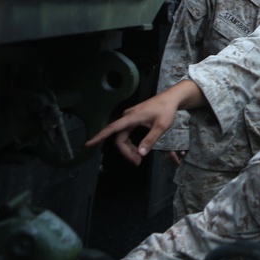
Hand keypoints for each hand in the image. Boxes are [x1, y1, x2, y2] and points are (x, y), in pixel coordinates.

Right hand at [85, 80, 203, 165]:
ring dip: (129, 148)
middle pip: (119, 137)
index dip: (99, 137)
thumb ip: (150, 139)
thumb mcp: (161, 126)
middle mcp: (128, 117)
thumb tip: (140, 153)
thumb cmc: (166, 109)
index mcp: (131, 117)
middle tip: (137, 161)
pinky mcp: (134, 119)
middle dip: (126, 151)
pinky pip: (127, 133)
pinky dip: (131, 142)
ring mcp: (130, 117)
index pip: (111, 128)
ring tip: (139, 157)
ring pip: (123, 136)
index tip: (88, 144)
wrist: (171, 98)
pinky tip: (139, 148)